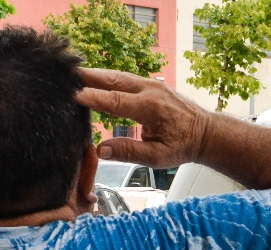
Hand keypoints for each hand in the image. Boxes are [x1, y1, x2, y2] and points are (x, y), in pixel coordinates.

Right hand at [75, 68, 212, 168]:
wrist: (205, 132)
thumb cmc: (183, 146)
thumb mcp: (157, 157)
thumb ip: (129, 152)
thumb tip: (101, 150)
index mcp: (151, 108)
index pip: (115, 100)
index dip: (93, 98)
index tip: (74, 96)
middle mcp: (150, 90)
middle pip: (114, 79)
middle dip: (89, 76)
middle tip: (65, 73)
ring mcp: (152, 84)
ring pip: (119, 75)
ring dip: (97, 73)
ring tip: (74, 72)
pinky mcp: (152, 85)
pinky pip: (126, 78)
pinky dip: (108, 77)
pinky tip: (95, 78)